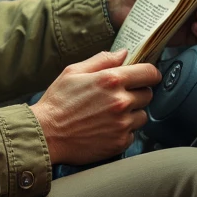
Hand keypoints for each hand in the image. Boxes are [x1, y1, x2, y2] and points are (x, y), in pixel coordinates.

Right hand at [29, 49, 161, 165]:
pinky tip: (105, 128)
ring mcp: (122, 124)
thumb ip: (102, 59)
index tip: (146, 76)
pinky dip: (123, 131)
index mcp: (111, 80)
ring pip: (142, 116)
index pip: (149, 73)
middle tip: (119, 96)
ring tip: (110, 114)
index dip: (150, 73)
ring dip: (132, 114)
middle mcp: (121, 102)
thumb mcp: (73, 72)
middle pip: (148, 94)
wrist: (46, 134)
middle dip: (137, 93)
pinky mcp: (120, 142)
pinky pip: (132, 134)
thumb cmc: (57, 102)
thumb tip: (123, 54)